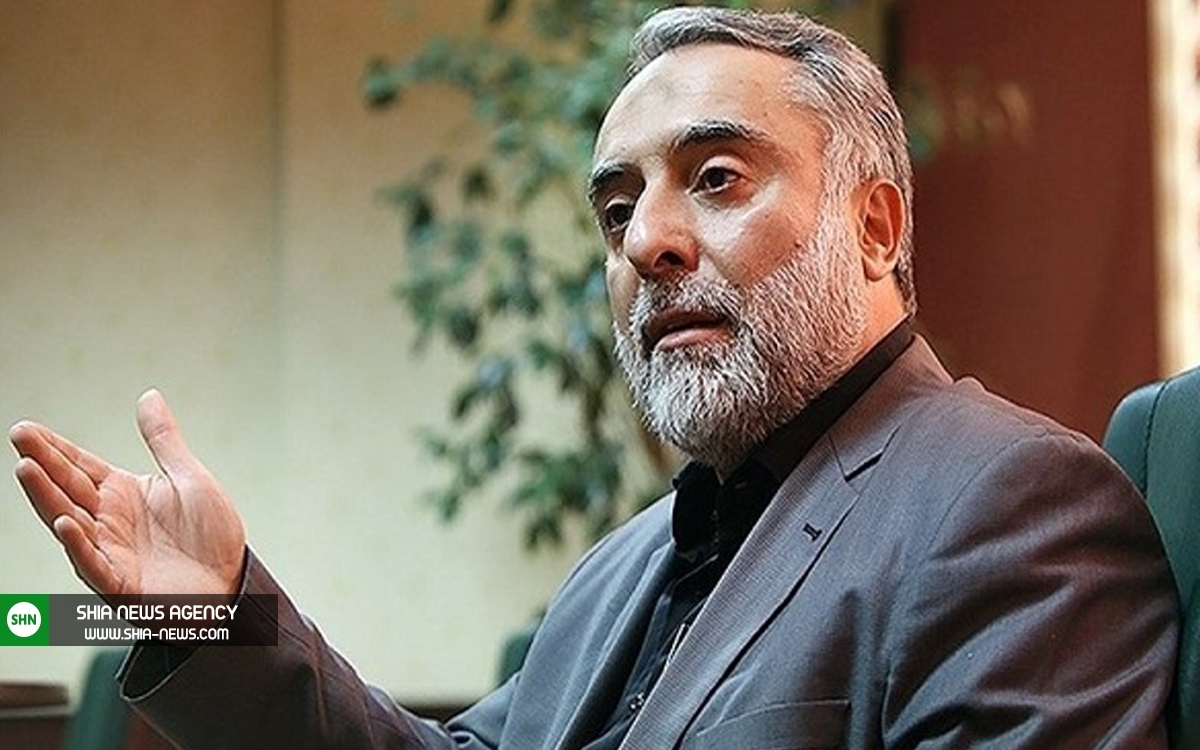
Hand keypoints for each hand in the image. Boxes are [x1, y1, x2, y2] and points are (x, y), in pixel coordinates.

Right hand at [9, 390, 245, 598]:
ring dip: (48, 497)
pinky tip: (66, 522)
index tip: (26, 428)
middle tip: (19, 437)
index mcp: (123, 495)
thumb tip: (148, 396)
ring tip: (27, 469)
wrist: (233, 584)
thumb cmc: (211, 537)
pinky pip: (95, 562)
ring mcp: (110, 552)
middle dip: (42, 463)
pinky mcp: (121, 582)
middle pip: (67, 488)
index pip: (80, 466)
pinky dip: (79, 544)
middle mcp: (109, 521)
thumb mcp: (191, 478)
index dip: (55, 448)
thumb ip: (164, 440)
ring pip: (70, 521)